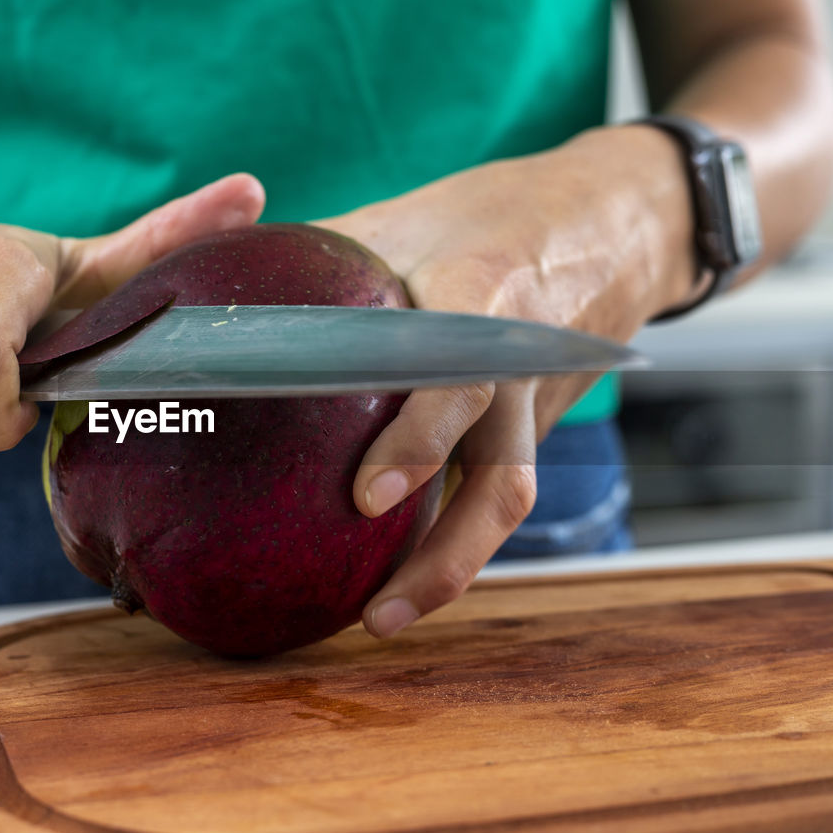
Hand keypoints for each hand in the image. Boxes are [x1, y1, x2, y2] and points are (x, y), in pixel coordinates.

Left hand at [315, 125, 697, 637]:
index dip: (418, 440)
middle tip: (374, 610)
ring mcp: (535, 405)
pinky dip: (453, 538)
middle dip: (444, 553)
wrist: (609, 222)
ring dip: (450, 569)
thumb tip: (224, 307)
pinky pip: (495, 491)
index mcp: (484, 296)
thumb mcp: (405, 219)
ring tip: (380, 618)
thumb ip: (331, 264)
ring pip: (506, 501)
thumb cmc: (490, 214)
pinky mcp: (534, 428)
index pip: (457, 378)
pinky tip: (397, 575)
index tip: (367, 498)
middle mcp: (520, 364)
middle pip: (501, 478)